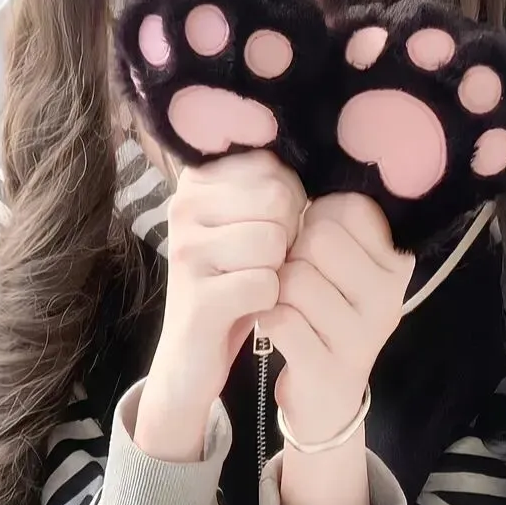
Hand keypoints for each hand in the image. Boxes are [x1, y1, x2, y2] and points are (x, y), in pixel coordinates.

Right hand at [135, 151, 305, 461]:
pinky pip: (265, 284)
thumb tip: (321, 154)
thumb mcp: (248, 220)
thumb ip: (271, 182)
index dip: (290, 198)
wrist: (195, 351)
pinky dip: (270, 299)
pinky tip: (249, 305)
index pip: (272, 165)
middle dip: (287, 233)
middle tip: (264, 259)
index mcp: (198, 179)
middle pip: (277, 198)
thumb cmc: (235, 276)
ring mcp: (186, 251)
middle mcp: (184, 206)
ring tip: (255, 280)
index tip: (269, 224)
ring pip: (273, 240)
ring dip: (279, 268)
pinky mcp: (197, 297)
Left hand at [260, 194, 415, 443]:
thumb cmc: (329, 311)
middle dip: (292, 253)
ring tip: (285, 301)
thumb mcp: (346, 263)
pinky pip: (279, 318)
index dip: (316, 216)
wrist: (327, 396)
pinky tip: (277, 326)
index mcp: (396, 261)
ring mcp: (363, 335)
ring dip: (277, 288)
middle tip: (294, 274)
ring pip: (295, 279)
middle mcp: (389, 295)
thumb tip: (303, 162)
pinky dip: (267, 318)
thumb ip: (336, 219)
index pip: (349, 207)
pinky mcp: (329, 367)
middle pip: (318, 238)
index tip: (315, 240)